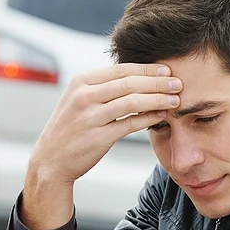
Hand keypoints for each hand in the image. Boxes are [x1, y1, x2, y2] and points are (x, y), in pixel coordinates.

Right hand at [20, 63, 181, 229]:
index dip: (147, 69)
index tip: (166, 70)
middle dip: (158, 81)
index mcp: (80, 82)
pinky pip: (130, 124)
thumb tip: (135, 76)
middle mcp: (84, 97)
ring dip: (158, 99)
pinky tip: (161, 115)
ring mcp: (90, 117)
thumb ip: (101, 87)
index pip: (121, 69)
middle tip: (178, 82)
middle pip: (129, 83)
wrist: (50, 160)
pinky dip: (149, 118)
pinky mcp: (98, 137)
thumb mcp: (77, 100)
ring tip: (175, 99)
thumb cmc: (69, 130)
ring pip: (133, 101)